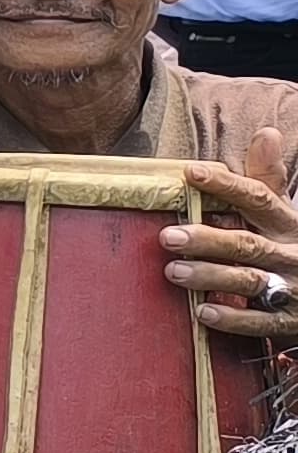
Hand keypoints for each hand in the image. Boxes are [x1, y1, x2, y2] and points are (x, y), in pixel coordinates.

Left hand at [162, 129, 297, 339]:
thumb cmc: (295, 248)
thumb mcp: (287, 215)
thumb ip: (269, 180)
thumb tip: (266, 132)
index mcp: (289, 224)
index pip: (260, 198)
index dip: (227, 185)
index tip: (191, 172)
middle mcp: (291, 253)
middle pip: (248, 243)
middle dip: (208, 239)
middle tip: (167, 236)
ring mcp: (292, 288)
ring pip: (249, 280)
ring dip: (211, 276)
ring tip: (173, 271)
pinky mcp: (289, 320)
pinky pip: (261, 321)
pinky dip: (233, 318)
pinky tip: (203, 313)